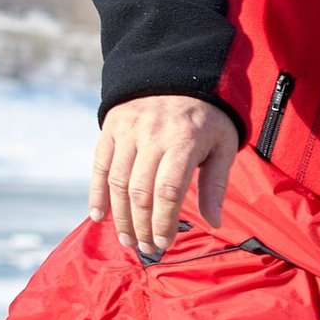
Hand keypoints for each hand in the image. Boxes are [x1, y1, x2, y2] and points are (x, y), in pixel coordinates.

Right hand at [88, 94, 242, 262]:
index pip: (168, 191)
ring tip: (127, 238)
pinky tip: (99, 216)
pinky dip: (97, 193)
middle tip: (146, 247)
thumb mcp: (223, 145)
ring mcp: (128, 130)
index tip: (164, 243)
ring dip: (120, 216)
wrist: (180, 72)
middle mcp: (152, 134)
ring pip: (118, 182)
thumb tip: (214, 223)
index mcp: (184, 140)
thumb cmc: (208, 117)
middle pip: (140, 192)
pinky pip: (100, 165)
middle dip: (142, 225)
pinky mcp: (111, 127)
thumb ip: (215, 184)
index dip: (163, 221)